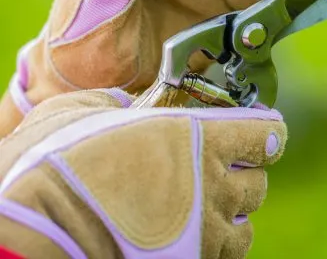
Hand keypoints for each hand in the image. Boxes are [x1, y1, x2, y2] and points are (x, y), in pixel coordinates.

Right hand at [0, 89, 285, 257]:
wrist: (38, 232)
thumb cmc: (54, 166)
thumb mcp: (78, 112)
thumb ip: (111, 104)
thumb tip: (121, 107)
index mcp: (199, 138)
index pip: (266, 134)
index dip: (265, 132)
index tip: (261, 133)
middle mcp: (213, 184)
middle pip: (258, 183)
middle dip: (243, 175)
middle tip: (215, 171)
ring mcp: (205, 231)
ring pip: (244, 226)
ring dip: (232, 215)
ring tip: (204, 210)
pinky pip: (223, 258)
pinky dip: (215, 248)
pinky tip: (190, 239)